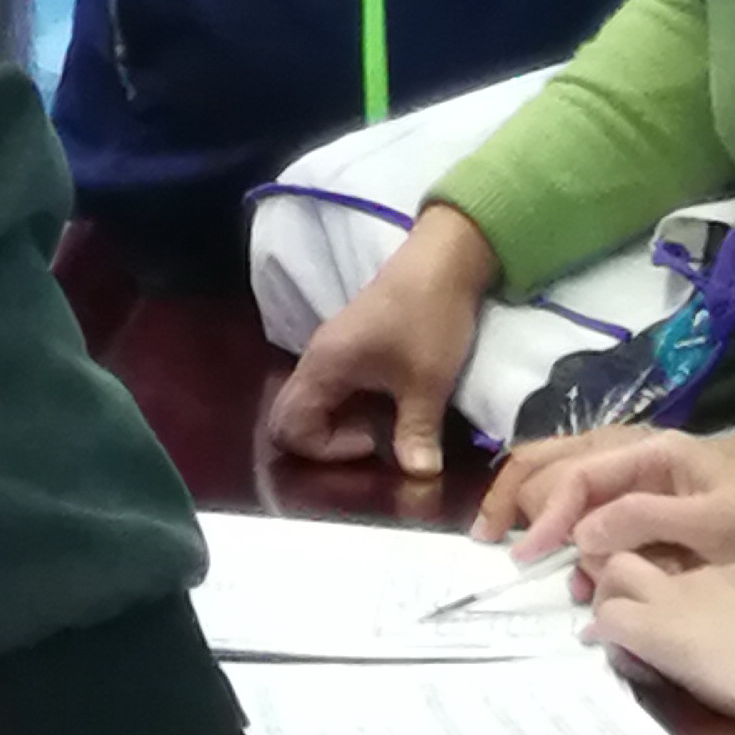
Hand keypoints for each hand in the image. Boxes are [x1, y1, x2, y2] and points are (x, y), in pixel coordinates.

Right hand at [266, 204, 496, 477]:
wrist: (446, 257)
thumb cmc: (430, 317)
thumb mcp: (427, 381)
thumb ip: (416, 434)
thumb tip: (420, 476)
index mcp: (323, 367)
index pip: (289, 427)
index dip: (327, 448)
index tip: (373, 440)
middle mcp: (317, 359)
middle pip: (294, 417)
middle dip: (329, 442)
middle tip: (375, 441)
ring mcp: (332, 350)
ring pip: (317, 403)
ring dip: (345, 422)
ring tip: (388, 425)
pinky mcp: (351, 344)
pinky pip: (336, 388)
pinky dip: (356, 405)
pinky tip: (393, 402)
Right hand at [479, 411, 734, 554]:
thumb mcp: (710, 524)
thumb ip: (641, 522)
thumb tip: (576, 535)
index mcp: (655, 452)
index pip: (579, 473)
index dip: (546, 511)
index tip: (525, 553)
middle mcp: (644, 466)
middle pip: (565, 471)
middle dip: (524, 501)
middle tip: (489, 540)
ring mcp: (649, 496)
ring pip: (579, 501)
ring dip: (553, 530)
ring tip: (541, 568)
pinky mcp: (657, 529)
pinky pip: (605, 529)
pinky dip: (583, 551)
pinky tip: (580, 579)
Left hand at [587, 556, 734, 734]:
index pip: (689, 564)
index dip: (670, 585)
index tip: (672, 612)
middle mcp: (707, 574)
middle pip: (649, 553)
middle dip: (626, 576)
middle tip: (620, 610)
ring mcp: (677, 596)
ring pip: (617, 573)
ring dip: (607, 600)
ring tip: (611, 632)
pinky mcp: (654, 626)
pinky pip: (609, 618)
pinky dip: (604, 634)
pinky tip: (609, 652)